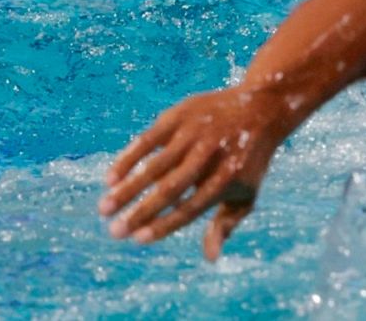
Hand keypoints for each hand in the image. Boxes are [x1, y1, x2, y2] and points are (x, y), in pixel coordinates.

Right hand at [100, 87, 287, 260]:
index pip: (192, 207)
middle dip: (140, 212)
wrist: (261, 107)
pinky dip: (128, 159)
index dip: (165, 224)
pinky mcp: (180, 115)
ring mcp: (194, 133)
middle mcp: (211, 154)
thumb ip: (225, 224)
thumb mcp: (246, 193)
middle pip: (171, 188)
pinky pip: (148, 140)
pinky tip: (109, 180)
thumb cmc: (247, 160)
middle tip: (113, 232)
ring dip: (126, 189)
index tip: (138, 240)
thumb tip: (210, 258)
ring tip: (104, 210)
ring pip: (155, 165)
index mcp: (228, 177)